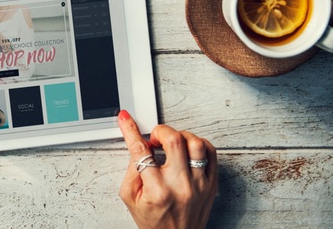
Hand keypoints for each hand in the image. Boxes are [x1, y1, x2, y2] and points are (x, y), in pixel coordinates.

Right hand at [117, 110, 217, 228]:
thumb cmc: (154, 222)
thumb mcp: (130, 198)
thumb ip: (132, 170)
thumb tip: (137, 145)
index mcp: (157, 190)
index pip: (141, 150)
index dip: (130, 130)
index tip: (125, 119)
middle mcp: (181, 186)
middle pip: (174, 140)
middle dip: (160, 131)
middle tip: (154, 138)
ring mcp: (200, 185)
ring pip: (196, 143)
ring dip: (180, 136)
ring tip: (172, 143)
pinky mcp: (212, 184)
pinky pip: (211, 153)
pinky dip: (198, 144)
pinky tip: (187, 149)